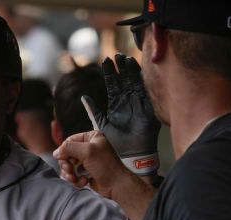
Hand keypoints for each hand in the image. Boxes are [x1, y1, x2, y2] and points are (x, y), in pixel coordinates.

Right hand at [53, 130, 128, 198]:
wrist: (116, 185)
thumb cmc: (107, 167)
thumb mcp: (87, 152)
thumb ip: (69, 148)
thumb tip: (56, 152)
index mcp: (91, 138)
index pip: (70, 140)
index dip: (64, 150)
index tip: (63, 159)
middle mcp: (89, 147)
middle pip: (67, 154)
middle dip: (67, 164)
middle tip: (70, 170)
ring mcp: (87, 160)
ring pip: (68, 165)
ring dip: (70, 173)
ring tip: (75, 178)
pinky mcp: (85, 172)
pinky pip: (73, 174)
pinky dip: (75, 179)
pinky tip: (83, 181)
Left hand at [83, 54, 160, 174]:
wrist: (130, 153)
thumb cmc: (115, 142)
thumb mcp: (101, 123)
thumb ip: (94, 109)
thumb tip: (83, 96)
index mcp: (116, 103)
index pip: (112, 83)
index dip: (110, 72)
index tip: (106, 61)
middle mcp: (127, 100)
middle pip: (124, 79)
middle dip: (121, 67)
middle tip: (117, 55)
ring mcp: (138, 102)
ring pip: (134, 82)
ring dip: (130, 70)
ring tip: (125, 59)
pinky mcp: (147, 106)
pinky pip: (144, 90)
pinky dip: (141, 80)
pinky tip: (137, 70)